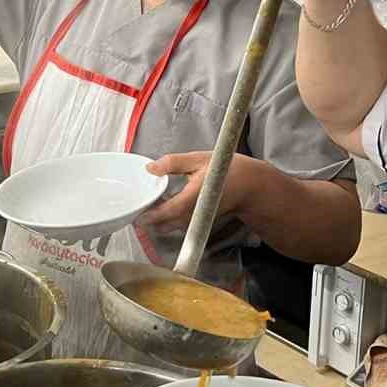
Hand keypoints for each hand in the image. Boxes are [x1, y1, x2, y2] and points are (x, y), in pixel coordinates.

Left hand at [140, 152, 264, 233]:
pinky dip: (169, 220)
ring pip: (172, 227)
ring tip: (149, 208)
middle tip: (138, 210)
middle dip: (150, 221)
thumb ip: (173, 163)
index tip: (136, 215)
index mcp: (193, 197)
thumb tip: (151, 168)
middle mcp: (195, 213)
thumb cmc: (227, 170)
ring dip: (159, 221)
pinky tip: (164, 209)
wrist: (251, 186)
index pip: (167, 212)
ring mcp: (199, 220)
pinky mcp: (201, 222)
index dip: (150, 216)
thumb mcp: (199, 159)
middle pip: (165, 225)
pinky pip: (180, 225)